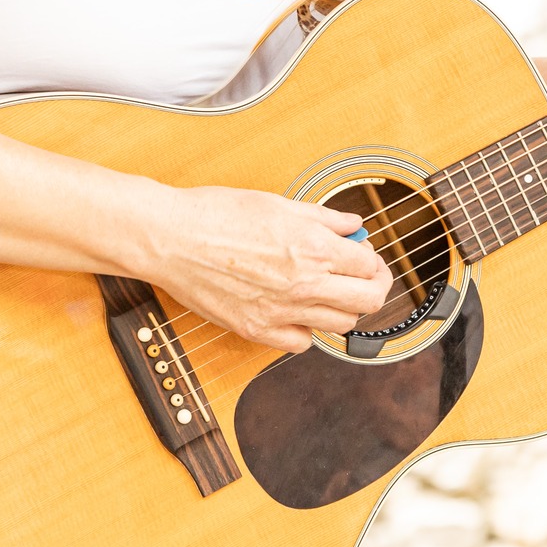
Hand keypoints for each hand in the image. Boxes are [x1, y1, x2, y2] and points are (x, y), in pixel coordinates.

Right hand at [142, 186, 393, 352]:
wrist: (172, 238)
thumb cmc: (218, 213)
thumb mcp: (279, 203)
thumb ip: (324, 218)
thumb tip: (354, 226)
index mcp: (313, 247)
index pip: (370, 267)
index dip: (374, 260)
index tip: (365, 256)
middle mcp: (304, 284)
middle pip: (367, 302)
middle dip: (372, 288)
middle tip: (362, 277)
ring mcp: (281, 312)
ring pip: (340, 325)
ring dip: (342, 308)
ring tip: (328, 290)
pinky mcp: (257, 330)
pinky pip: (302, 343)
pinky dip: (307, 329)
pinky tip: (297, 310)